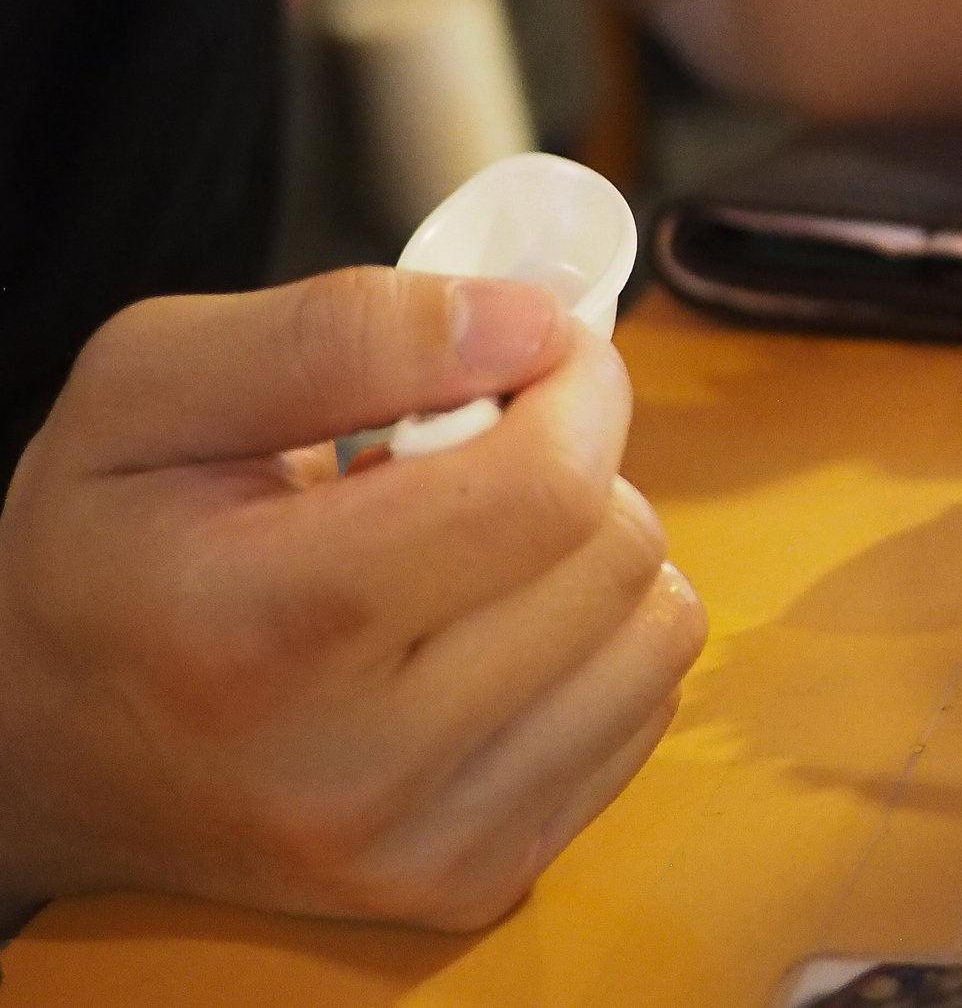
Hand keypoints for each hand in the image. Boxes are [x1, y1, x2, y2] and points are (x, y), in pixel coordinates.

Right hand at [0, 270, 706, 929]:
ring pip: (657, 632)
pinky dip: (595, 645)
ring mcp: (423, 846)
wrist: (46, 752)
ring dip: (592, 558)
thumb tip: (534, 323)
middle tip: (464, 465)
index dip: (576, 387)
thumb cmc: (105, 548)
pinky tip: (482, 634)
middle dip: (573, 466)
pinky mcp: (482, 881)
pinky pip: (646, 710)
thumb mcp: (152, 386)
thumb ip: (344, 331)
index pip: (543, 490)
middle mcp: (351, 770)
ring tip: (464, 555)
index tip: (537, 356)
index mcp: (261, 629)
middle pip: (614, 554)